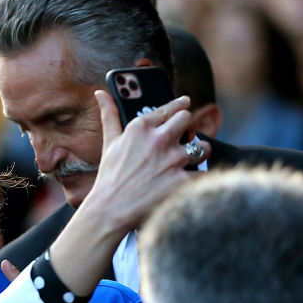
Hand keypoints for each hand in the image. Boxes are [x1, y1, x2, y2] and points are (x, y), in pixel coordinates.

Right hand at [84, 91, 206, 230]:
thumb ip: (109, 115)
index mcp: (141, 126)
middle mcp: (159, 139)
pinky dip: (199, 178)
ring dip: (198, 153)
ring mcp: (172, 160)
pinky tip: (190, 181)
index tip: (186, 103)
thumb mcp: (109, 143)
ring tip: (188, 162)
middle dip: (188, 128)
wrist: (110, 210)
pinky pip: (202, 173)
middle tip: (184, 138)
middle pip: (189, 120)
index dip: (180, 106)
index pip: (171, 108)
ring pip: (202, 146)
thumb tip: (100, 92)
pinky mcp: (182, 180)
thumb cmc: (109, 177)